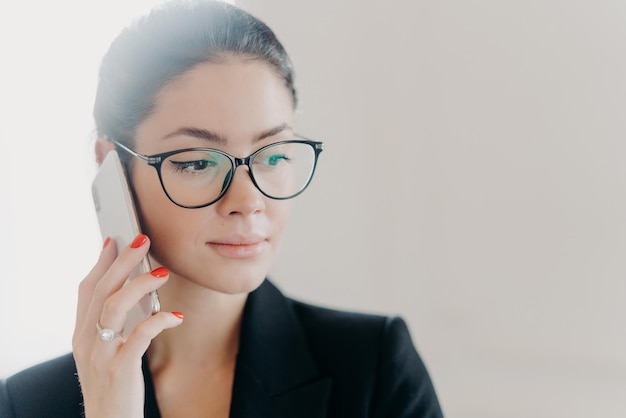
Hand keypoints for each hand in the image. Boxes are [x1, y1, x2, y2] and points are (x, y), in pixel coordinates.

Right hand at [72, 234, 182, 417]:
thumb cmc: (113, 383)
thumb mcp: (104, 350)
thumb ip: (110, 322)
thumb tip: (128, 289)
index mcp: (82, 333)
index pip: (86, 289)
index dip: (101, 262)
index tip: (115, 239)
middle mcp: (86, 340)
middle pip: (102, 290)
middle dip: (123, 261)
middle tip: (142, 239)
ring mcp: (101, 354)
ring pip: (114, 307)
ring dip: (139, 285)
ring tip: (162, 272)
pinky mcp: (120, 369)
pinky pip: (138, 337)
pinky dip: (158, 322)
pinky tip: (175, 317)